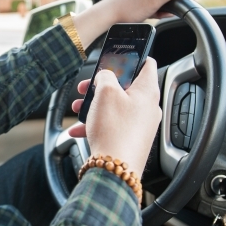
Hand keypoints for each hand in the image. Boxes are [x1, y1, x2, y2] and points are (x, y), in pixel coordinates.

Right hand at [68, 58, 161, 175]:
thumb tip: (106, 75)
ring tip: (79, 109)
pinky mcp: (129, 139)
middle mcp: (147, 108)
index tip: (116, 57)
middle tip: (87, 87)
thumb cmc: (115, 130)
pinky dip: (95, 123)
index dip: (131, 57)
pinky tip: (78, 129)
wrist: (115, 168)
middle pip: (125, 87)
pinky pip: (111, 125)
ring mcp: (139, 125)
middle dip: (102, 86)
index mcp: (147, 91)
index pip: (147, 64)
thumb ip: (105, 76)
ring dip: (95, 105)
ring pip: (115, 107)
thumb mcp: (106, 92)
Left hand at [72, 0, 197, 48]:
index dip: (176, 4)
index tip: (164, 10)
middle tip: (153, 13)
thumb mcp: (157, 0)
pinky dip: (151, 9)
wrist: (109, 13)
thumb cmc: (130, 8)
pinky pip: (152, 1)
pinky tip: (144, 13)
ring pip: (161, 0)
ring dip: (158, 9)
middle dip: (166, 7)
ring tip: (146, 13)